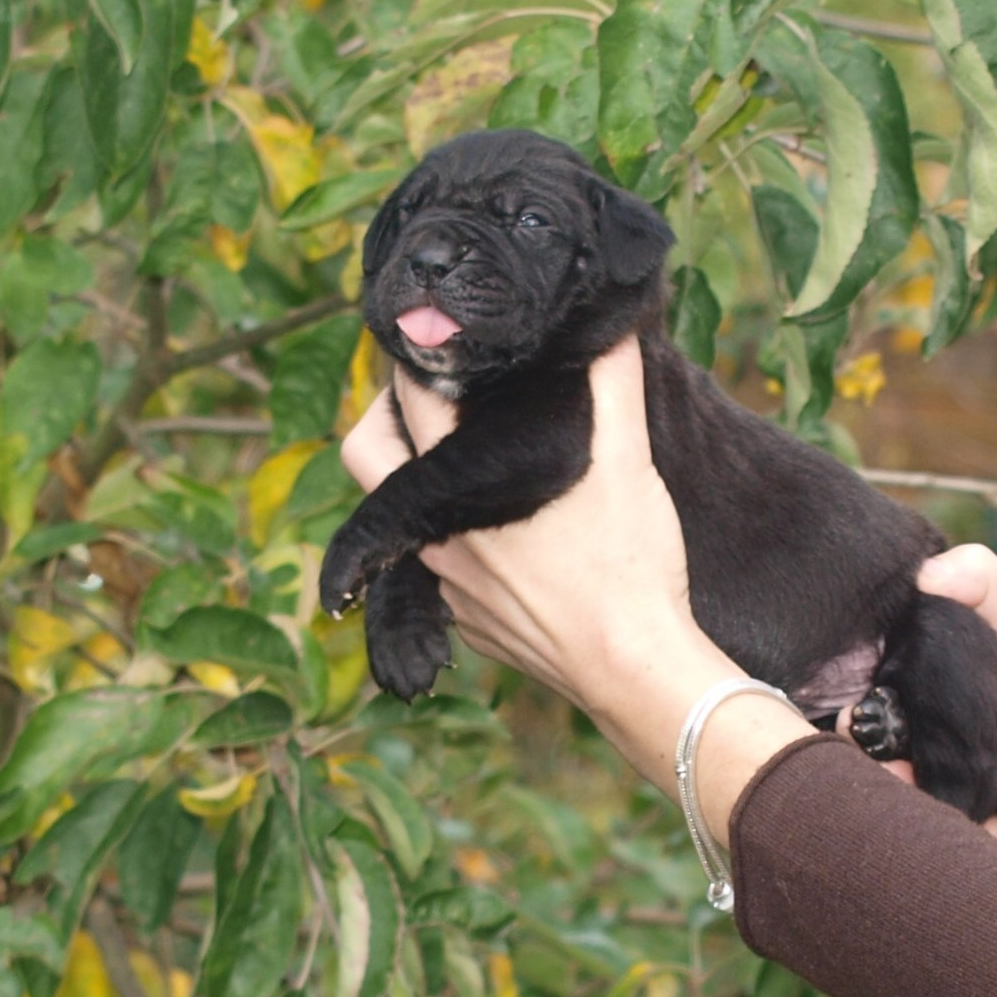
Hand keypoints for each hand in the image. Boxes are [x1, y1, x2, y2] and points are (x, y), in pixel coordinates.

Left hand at [339, 338, 814, 832]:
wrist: (633, 669)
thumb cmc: (630, 566)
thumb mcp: (629, 464)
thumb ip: (613, 388)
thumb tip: (609, 328)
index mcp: (465, 487)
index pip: (408, 400)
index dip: (418, 360)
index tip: (439, 341)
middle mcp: (437, 537)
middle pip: (363, 457)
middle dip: (384, 417)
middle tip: (430, 399)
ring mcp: (448, 589)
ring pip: (404, 521)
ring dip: (424, 486)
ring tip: (473, 465)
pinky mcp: (469, 626)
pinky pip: (442, 575)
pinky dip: (460, 546)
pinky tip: (509, 543)